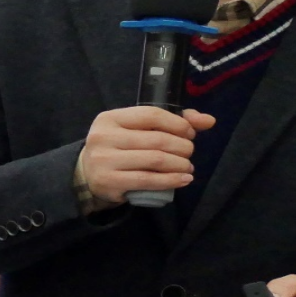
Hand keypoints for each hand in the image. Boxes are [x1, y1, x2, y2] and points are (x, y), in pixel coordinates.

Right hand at [78, 106, 214, 207]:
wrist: (87, 174)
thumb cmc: (118, 148)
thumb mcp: (135, 130)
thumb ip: (170, 122)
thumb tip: (208, 120)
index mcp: (110, 118)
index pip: (151, 115)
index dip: (177, 124)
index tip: (189, 134)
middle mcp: (104, 136)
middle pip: (157, 139)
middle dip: (182, 147)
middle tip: (189, 153)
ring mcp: (105, 160)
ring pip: (156, 160)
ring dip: (180, 164)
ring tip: (187, 166)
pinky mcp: (110, 181)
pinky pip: (149, 180)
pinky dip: (172, 180)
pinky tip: (184, 179)